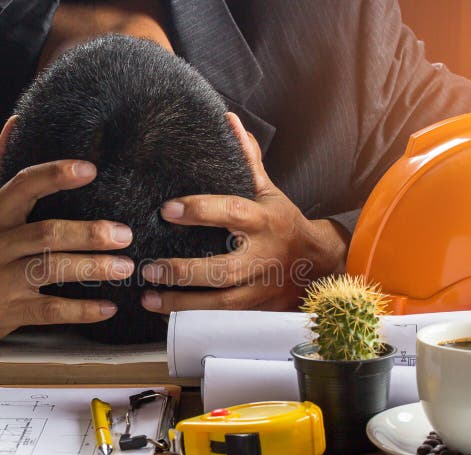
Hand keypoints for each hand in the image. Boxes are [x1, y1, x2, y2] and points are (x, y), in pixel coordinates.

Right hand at [0, 117, 135, 345]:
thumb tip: (15, 124)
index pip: (23, 186)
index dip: (56, 175)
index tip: (90, 169)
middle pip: (46, 233)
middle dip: (89, 233)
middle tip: (124, 234)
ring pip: (51, 270)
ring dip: (93, 268)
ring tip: (125, 267)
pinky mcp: (5, 312)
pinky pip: (50, 311)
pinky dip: (82, 310)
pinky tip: (108, 307)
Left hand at [139, 112, 347, 313]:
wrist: (321, 266)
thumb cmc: (285, 223)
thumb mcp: (270, 192)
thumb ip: (247, 161)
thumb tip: (229, 122)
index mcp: (263, 221)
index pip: (231, 212)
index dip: (200, 210)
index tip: (167, 209)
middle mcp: (262, 256)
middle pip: (222, 269)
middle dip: (184, 270)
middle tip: (149, 267)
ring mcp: (260, 287)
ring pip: (220, 301)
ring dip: (182, 302)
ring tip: (148, 297)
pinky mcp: (257, 309)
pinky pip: (222, 317)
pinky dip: (193, 317)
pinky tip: (165, 314)